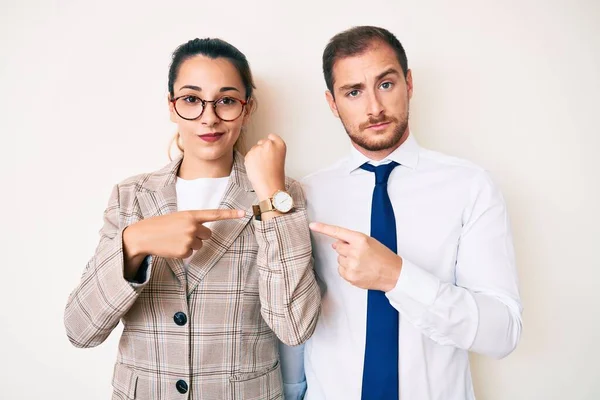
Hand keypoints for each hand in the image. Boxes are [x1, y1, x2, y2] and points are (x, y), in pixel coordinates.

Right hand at [122, 209, 244, 278]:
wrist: (143, 235)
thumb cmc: (161, 225)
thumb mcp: (178, 218)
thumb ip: (192, 221)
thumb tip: (205, 233)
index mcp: (191, 214)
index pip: (215, 214)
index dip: (230, 214)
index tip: (244, 213)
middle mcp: (192, 226)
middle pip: (208, 234)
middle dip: (199, 235)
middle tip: (182, 233)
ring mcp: (189, 239)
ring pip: (199, 245)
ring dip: (190, 244)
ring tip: (174, 240)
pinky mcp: (184, 252)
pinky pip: (191, 253)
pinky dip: (183, 252)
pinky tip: (172, 247)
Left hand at [244, 134, 286, 199]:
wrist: (270, 186)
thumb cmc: (276, 176)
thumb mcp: (280, 158)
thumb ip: (273, 149)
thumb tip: (263, 147)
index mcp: (280, 144)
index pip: (272, 136)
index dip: (270, 144)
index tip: (270, 150)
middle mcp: (269, 144)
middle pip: (262, 141)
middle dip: (262, 149)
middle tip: (266, 161)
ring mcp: (258, 148)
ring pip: (254, 148)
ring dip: (256, 155)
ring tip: (261, 167)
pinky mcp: (249, 154)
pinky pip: (248, 155)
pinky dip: (250, 161)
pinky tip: (256, 168)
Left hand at [309, 222, 402, 291]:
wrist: (393, 274)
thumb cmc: (383, 257)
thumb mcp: (370, 242)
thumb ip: (351, 241)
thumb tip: (335, 244)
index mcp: (360, 240)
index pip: (337, 232)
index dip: (323, 228)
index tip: (312, 225)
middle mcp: (354, 251)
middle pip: (338, 247)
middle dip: (345, 249)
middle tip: (359, 253)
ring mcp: (351, 265)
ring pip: (339, 259)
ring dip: (346, 260)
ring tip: (362, 263)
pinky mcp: (350, 276)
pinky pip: (340, 270)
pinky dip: (347, 270)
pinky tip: (359, 270)